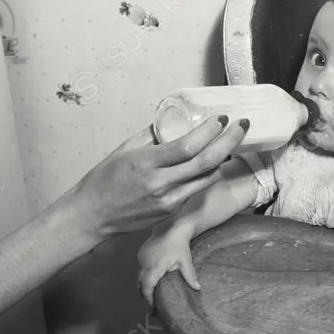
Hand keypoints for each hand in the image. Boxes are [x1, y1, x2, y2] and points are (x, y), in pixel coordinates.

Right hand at [65, 116, 247, 243]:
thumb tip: (174, 120)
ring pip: (208, 177)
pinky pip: (196, 189)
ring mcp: (169, 201)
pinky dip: (206, 173)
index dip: (210, 131)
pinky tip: (210, 162)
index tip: (221, 118)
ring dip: (223, 158)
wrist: (92, 215)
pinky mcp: (172, 212)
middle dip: (230, 141)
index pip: (189, 146)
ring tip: (231, 141)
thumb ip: (152, 136)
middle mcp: (162, 185)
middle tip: (242, 125)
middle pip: (207, 162)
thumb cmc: (104, 180)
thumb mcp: (125, 150)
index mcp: (147, 164)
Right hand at [137, 228, 199, 305]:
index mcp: (155, 266)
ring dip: (143, 286)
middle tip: (153, 302)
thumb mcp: (185, 260)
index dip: (148, 298)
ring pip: (138, 277)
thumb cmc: (179, 244)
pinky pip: (139, 270)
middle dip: (145, 294)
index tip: (153, 305)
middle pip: (140, 284)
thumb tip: (197, 288)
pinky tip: (151, 280)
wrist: (171, 227)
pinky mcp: (139, 254)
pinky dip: (143, 277)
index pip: (146, 286)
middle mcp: (144, 263)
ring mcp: (140, 258)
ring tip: (152, 293)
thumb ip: (190, 275)